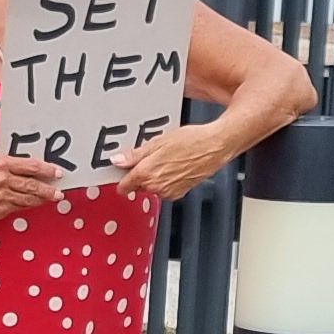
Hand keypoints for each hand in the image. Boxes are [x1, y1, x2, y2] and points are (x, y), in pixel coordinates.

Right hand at [0, 151, 68, 220]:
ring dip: (40, 200)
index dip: (47, 170)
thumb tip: (26, 169)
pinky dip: (23, 206)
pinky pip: (15, 209)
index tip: (57, 172)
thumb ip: (6, 165)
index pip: (31, 166)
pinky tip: (28, 204)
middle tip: (58, 191)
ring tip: (49, 199)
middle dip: (48, 189)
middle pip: (32, 186)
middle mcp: (1, 180)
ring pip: (27, 200)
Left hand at [113, 124, 240, 202]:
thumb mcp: (157, 142)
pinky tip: (175, 165)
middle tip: (149, 158)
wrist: (215, 146)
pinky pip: (165, 189)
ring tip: (166, 159)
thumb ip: (134, 155)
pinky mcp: (180, 192)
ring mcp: (169, 192)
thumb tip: (118, 160)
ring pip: (152, 187)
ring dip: (154, 177)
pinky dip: (166, 180)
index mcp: (147, 174)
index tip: (122, 170)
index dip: (121, 177)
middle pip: (137, 186)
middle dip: (139, 175)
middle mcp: (157, 187)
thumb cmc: (191, 141)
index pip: (123, 186)